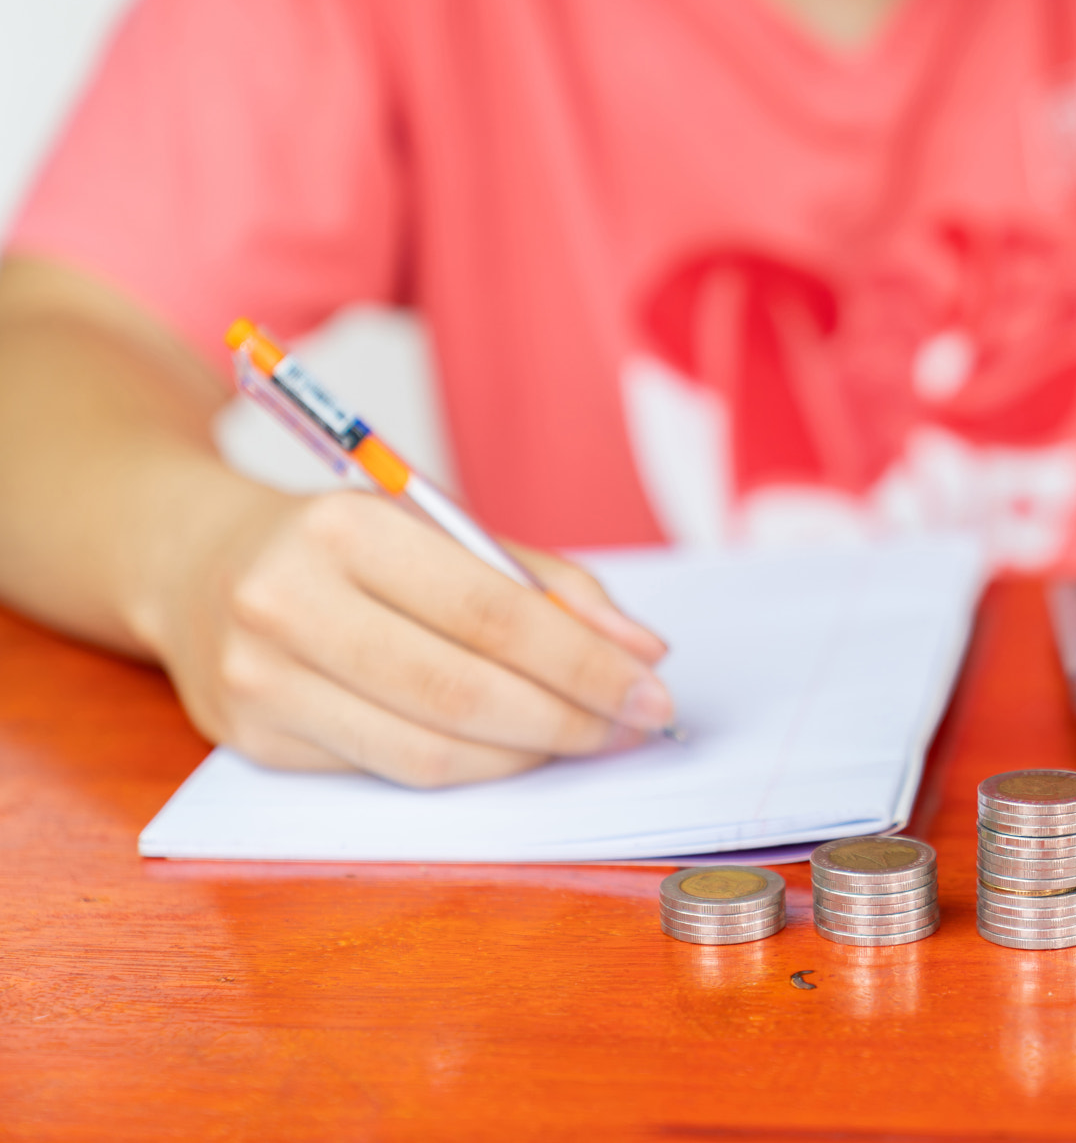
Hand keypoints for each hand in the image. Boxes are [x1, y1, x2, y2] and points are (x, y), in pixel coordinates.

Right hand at [151, 486, 672, 786]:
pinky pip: (388, 772)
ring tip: (581, 740)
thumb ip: (547, 585)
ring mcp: (260, 680)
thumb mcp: (441, 529)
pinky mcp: (250, 740)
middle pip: (463, 692)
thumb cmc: (346, 546)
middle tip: (631, 727)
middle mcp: (290, 603)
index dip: (585, 664)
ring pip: (427, 751)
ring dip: (525, 756)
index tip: (651, 691)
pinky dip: (468, 768)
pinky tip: (510, 749)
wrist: (199, 562)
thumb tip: (642, 653)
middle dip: (569, 719)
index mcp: (346, 528)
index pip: (493, 614)